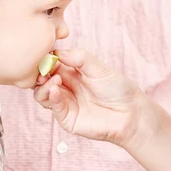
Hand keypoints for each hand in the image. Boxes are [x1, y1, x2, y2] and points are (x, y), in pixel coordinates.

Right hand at [33, 48, 151, 147]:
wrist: (130, 113)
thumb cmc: (117, 88)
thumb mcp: (98, 67)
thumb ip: (79, 57)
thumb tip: (56, 52)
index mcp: (72, 72)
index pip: (50, 64)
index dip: (45, 59)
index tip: (43, 54)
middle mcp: (65, 87)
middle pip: (42, 79)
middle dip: (39, 73)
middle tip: (44, 69)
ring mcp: (65, 103)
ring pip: (42, 94)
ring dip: (44, 86)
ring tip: (54, 80)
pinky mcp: (67, 118)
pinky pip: (53, 107)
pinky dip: (51, 97)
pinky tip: (56, 89)